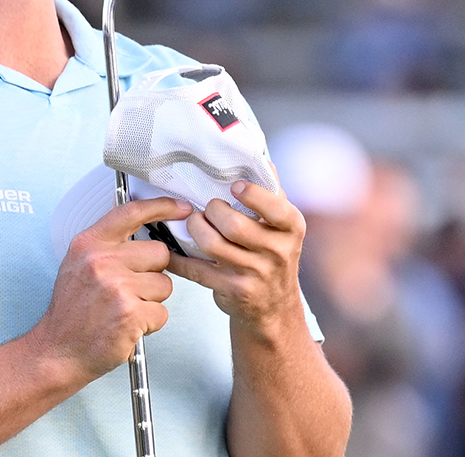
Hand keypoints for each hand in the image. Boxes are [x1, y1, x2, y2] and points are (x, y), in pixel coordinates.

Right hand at [30, 197, 193, 381]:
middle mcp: (102, 261)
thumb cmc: (71, 311)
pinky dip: (150, 323)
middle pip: (160, 253)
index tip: (181, 208)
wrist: (58, 350)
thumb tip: (136, 223)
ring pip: (165, 284)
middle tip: (130, 289)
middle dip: (153, 272)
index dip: (162, 207)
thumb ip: (106, 243)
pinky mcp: (130, 314)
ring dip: (152, 300)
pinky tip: (129, 325)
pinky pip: (162, 313)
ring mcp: (117, 287)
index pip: (132, 212)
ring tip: (126, 309)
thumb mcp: (78, 264)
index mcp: (89, 244)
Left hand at [167, 181, 306, 339]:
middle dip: (212, 211)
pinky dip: (178, 258)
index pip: (276, 208)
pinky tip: (172, 249)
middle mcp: (277, 252)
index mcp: (291, 228)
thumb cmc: (273, 254)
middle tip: (208, 208)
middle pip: (234, 225)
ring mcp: (255, 274)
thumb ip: (272, 193)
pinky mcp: (233, 290)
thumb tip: (259, 157)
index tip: (234, 186)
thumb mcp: (282, 225)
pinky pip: (197, 269)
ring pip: (212, 245)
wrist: (274, 307)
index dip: (252, 195)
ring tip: (195, 222)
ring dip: (195, 228)